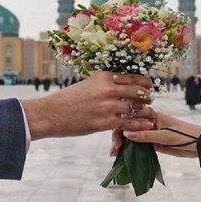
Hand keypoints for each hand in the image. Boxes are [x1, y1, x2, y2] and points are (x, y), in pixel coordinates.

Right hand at [22, 71, 154, 139]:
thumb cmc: (67, 100)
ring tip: (149, 113)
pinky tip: (147, 125)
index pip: (132, 77)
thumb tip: (120, 85)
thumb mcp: (88, 84)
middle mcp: (108, 89)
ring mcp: (108, 106)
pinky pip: (130, 122)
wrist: (51, 114)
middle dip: (147, 96)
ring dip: (145, 111)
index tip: (149, 86)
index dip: (144, 83)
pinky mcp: (105, 122)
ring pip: (136, 108)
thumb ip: (105, 84)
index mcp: (104, 76)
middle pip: (138, 91)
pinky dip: (141, 124)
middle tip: (150, 100)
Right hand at [111, 109, 200, 157]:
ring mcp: (150, 133)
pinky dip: (130, 150)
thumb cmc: (184, 135)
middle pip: (128, 127)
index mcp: (151, 115)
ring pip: (132, 137)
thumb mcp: (164, 135)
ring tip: (115, 155)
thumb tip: (127, 133)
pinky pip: (138, 145)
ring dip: (123, 145)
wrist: (199, 145)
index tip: (117, 140)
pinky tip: (122, 156)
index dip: (120, 127)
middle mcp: (148, 122)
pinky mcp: (153, 143)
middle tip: (115, 150)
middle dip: (119, 137)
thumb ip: (146, 135)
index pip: (131, 118)